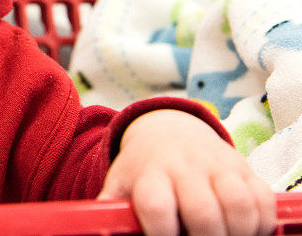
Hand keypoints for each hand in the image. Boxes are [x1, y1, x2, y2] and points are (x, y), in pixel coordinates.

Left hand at [98, 110, 275, 235]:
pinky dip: (260, 222)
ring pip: (237, 204)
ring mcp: (216, 165)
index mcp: (150, 175)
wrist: (168, 130)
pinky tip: (244, 231)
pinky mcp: (242, 167)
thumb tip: (94, 225)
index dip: (162, 233)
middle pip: (202, 211)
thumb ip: (110, 206)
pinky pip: (261, 198)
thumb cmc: (143, 168)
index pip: (156, 205)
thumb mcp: (121, 183)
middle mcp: (184, 167)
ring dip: (237, 232)